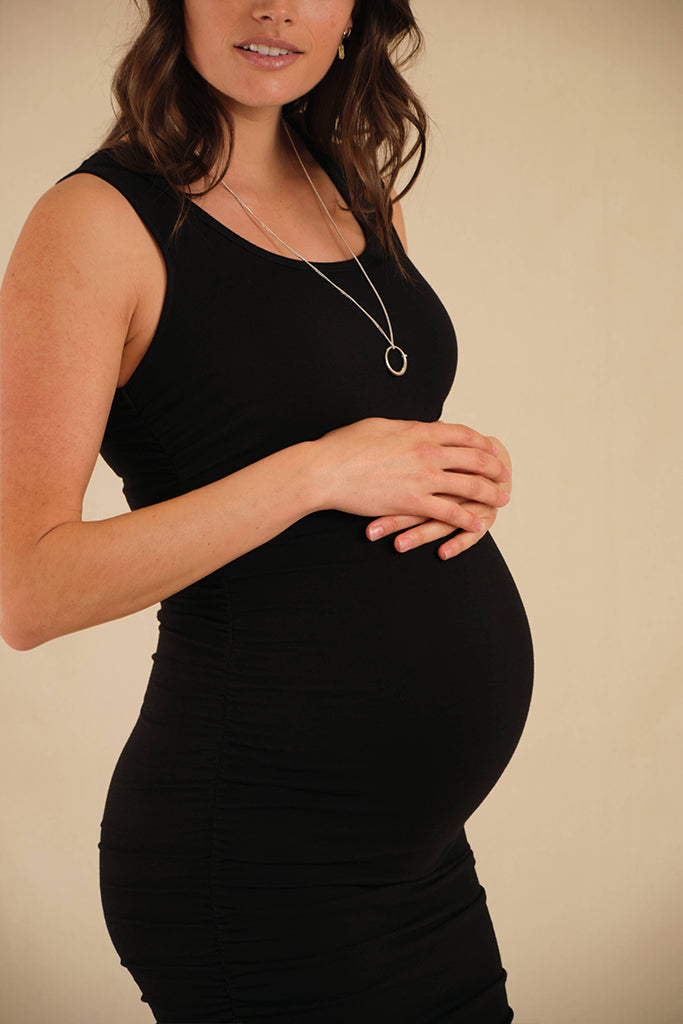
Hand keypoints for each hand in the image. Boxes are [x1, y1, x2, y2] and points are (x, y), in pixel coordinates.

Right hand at [312, 419, 510, 535]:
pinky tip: (479, 523)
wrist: (326, 471)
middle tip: (506, 474)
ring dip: (491, 494)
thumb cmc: (345, 446)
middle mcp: (427, 452)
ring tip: (502, 499)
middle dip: (496, 467)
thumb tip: (417, 428)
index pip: (464, 434)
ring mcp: (423, 478)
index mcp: (420, 430)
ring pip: (470, 485)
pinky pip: (450, 513)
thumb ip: (405, 428)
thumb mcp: (380, 425)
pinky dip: (468, 519)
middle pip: (475, 458)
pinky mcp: (414, 502)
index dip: (483, 443)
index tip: (493, 449)